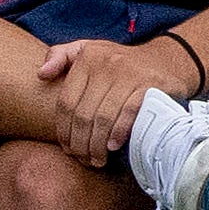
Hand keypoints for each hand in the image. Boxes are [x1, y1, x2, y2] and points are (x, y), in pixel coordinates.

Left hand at [32, 27, 195, 165]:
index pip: (66, 101)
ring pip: (103, 117)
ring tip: (97, 159)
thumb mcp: (88, 49)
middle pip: (84, 113)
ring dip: (97, 144)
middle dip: (80, 142)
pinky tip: (112, 146)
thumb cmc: (121, 61)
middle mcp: (107, 64)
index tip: (66, 147)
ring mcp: (130, 75)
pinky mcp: (151, 86)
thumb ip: (59, 56)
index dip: (63, 130)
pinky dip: (118, 132)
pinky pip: (129, 113)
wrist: (168, 59)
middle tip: (82, 159)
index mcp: (87, 58)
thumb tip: (40, 75)